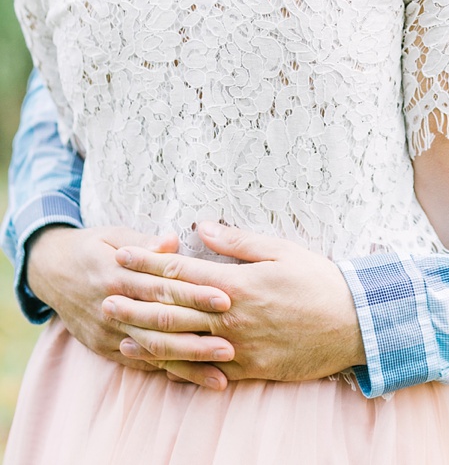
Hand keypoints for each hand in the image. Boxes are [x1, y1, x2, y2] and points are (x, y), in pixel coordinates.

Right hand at [26, 225, 231, 388]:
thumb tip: (172, 240)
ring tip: (220, 373)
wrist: (51, 271)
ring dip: (187, 362)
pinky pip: (138, 363)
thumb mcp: (115, 235)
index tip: (225, 298)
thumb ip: (145, 242)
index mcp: (120, 273)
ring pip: (152, 349)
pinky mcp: (104, 348)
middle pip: (161, 322)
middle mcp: (114, 305)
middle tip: (231, 344)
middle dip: (197, 335)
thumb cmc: (93, 247)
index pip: (163, 286)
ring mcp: (108, 331)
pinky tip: (192, 379)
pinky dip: (165, 372)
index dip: (194, 293)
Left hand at [106, 223, 366, 380]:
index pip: (183, 271)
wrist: (353, 325)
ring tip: (121, 331)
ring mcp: (239, 348)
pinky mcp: (249, 370)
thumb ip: (238, 241)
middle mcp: (233, 318)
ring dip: (149, 337)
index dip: (150, 262)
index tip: (124, 254)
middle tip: (106, 296)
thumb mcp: (281, 250)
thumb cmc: (318, 280)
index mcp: (239, 283)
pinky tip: (159, 362)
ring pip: (183, 345)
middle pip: (175, 309)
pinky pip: (205, 371)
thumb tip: (203, 226)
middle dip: (137, 301)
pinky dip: (178, 366)